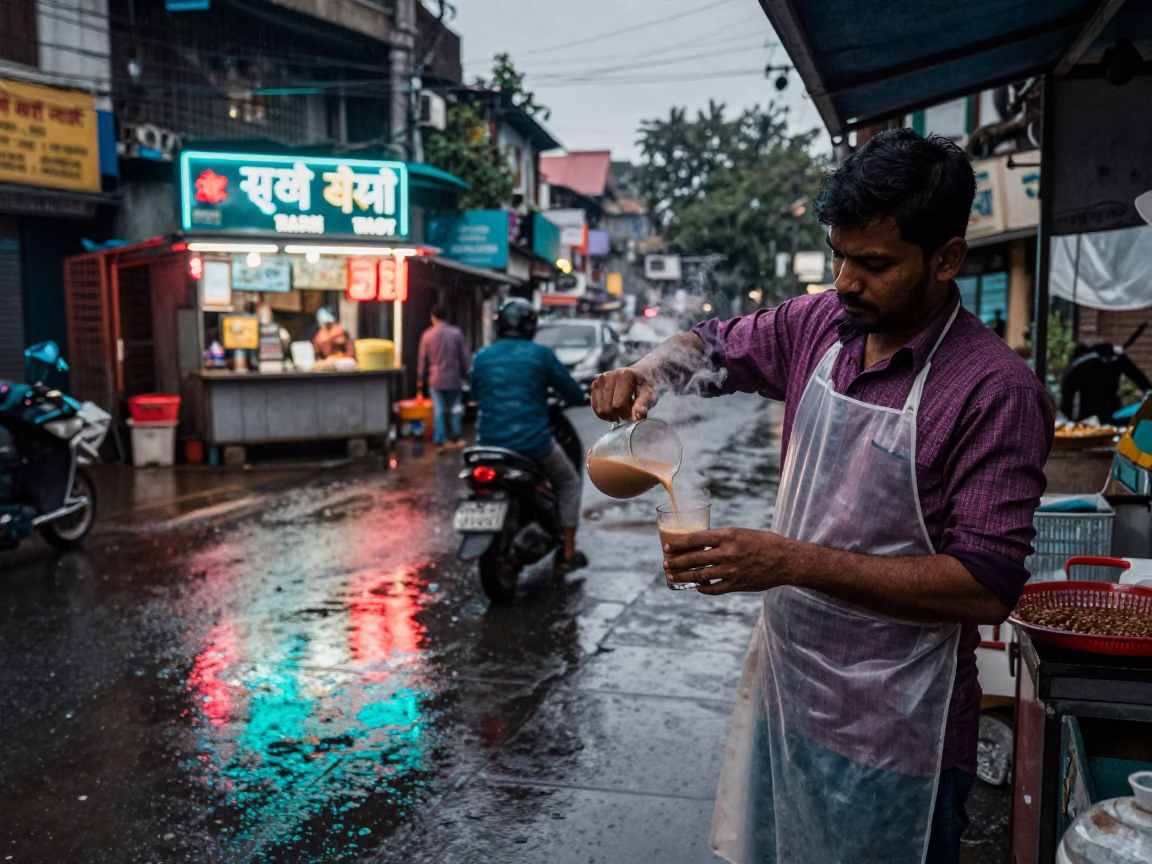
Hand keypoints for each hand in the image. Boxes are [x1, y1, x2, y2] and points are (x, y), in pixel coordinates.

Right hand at [590, 365, 658, 421]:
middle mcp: (609, 375)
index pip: (618, 404)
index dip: (626, 414)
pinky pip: (594, 405)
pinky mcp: (596, 383)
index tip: (633, 413)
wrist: (644, 372)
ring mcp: (600, 379)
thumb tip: (637, 417)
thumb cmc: (648, 384)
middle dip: (617, 415)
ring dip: (610, 415)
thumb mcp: (652, 394)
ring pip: (599, 408)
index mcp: (623, 375)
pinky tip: (612, 410)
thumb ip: (644, 405)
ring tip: (620, 411)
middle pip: (607, 407)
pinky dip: (602, 412)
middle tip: (627, 413)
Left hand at [663, 527, 791, 594]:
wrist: (785, 560)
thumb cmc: (764, 542)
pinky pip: (714, 589)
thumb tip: (700, 542)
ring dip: (683, 576)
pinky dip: (703, 588)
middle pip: (694, 559)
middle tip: (665, 564)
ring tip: (673, 576)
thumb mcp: (741, 533)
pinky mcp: (737, 584)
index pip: (695, 539)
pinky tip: (696, 587)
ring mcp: (732, 570)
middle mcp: (728, 553)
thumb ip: (721, 538)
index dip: (678, 544)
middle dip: (676, 562)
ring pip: (700, 576)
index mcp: (728, 536)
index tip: (667, 547)